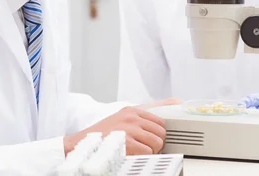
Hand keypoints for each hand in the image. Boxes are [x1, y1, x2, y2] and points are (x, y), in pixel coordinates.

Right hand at [64, 98, 179, 155]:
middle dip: (155, 143)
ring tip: (136, 151)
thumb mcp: (123, 118)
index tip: (152, 139)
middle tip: (143, 147)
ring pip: (157, 143)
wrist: (81, 145)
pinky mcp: (126, 141)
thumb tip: (177, 101)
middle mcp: (131, 116)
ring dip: (149, 151)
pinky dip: (141, 157)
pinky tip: (131, 154)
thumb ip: (146, 113)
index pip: (161, 121)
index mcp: (132, 110)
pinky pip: (148, 152)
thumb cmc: (104, 134)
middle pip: (161, 133)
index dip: (158, 134)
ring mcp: (129, 128)